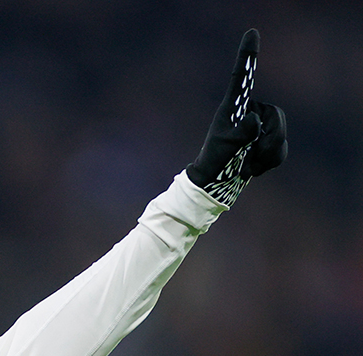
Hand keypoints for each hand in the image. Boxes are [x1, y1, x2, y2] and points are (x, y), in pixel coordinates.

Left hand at [186, 29, 286, 206]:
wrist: (215, 183)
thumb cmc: (214, 161)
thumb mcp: (225, 147)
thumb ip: (240, 133)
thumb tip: (254, 121)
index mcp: (233, 106)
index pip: (243, 78)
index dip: (248, 56)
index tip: (251, 32)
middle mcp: (249, 112)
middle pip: (277, 116)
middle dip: (270, 139)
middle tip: (251, 157)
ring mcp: (259, 126)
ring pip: (281, 135)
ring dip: (267, 154)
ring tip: (248, 166)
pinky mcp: (267, 140)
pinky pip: (281, 149)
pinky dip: (270, 161)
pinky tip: (254, 169)